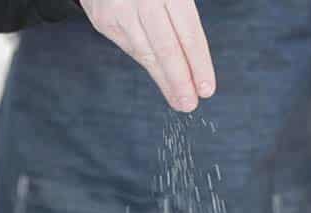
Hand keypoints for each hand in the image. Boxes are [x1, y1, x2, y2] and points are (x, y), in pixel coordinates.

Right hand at [80, 0, 215, 111]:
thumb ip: (182, 13)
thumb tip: (195, 59)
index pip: (188, 33)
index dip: (198, 63)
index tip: (206, 88)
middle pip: (166, 48)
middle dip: (180, 81)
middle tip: (190, 103)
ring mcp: (119, 10)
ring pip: (146, 53)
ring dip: (164, 81)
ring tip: (179, 99)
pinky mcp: (103, 20)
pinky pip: (130, 47)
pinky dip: (148, 63)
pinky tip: (160, 77)